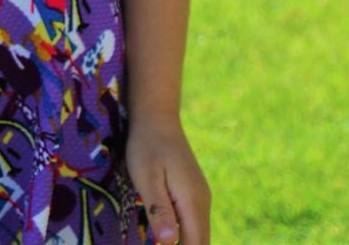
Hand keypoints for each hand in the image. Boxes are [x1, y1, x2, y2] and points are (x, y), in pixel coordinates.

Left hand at [125, 113, 210, 244]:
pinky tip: (166, 232)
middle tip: (155, 242)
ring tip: (159, 239)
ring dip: (183, 243)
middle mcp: (203, 202)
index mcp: (193, 202)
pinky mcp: (194, 192)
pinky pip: (194, 223)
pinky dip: (184, 234)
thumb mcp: (146, 177)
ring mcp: (201, 197)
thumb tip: (169, 242)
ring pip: (198, 234)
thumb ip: (159, 210)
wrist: (157, 116)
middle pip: (201, 243)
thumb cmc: (147, 145)